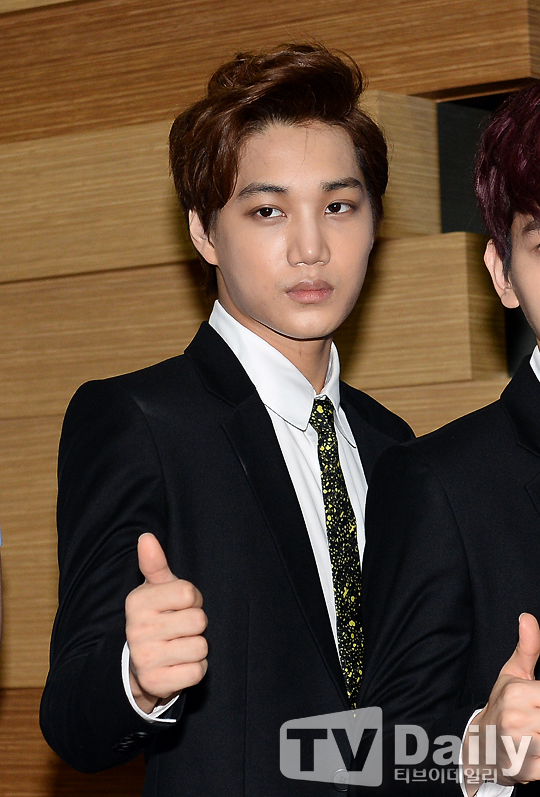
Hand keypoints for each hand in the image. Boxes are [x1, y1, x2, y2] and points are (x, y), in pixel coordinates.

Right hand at [125, 533, 207, 713]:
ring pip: (201, 647)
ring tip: (180, 646)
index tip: (180, 606)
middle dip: (196, 624)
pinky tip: (180, 664)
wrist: (140, 664)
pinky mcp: (156, 683)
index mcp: (138, 602)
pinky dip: (196, 668)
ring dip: (197, 647)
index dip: (193, 600)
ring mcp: (145, 658)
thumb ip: (155, 563)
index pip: (189, 593)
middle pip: (198, 620)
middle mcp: (137, 630)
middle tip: (181, 628)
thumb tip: (146, 537)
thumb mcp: (156, 589)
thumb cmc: (157, 617)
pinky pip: (198, 671)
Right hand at [463, 613, 539, 794]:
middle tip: (537, 717)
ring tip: (536, 732)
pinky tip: (535, 751)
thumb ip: (528, 648)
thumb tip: (528, 617)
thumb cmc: (500, 706)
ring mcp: (518, 746)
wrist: (477, 745)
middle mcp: (516, 718)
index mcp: (518, 693)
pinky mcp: (523, 770)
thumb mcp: (512, 675)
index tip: (538, 704)